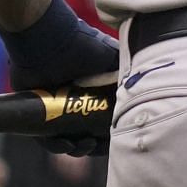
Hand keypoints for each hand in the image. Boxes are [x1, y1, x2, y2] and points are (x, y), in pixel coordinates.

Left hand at [0, 0, 118, 155]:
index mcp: (92, 89)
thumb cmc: (84, 45)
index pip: (102, 117)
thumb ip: (130, 70)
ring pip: (64, 135)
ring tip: (80, 146)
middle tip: (93, 145)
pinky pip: (42, 135)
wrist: (50, 39)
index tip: (114, 139)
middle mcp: (74, 99)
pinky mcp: (34, 110)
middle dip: (91, 143)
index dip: (108, 131)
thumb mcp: (114, 57)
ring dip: (74, 146)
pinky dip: (53, 143)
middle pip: (84, 130)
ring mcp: (53, 106)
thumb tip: (152, 82)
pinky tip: (64, 144)